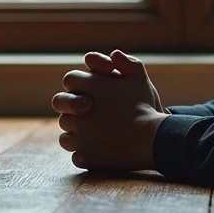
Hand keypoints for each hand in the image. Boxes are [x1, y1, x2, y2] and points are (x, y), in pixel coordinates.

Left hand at [54, 50, 168, 170]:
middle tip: (88, 113)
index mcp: (88, 87)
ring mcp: (79, 137)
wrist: (152, 138)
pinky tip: (100, 149)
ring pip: (66, 135)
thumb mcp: (139, 77)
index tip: (91, 92)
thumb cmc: (144, 105)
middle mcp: (77, 113)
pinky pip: (76, 156)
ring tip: (95, 133)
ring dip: (77, 133)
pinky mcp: (85, 157)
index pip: (70, 80)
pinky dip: (86, 153)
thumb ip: (126, 63)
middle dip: (71, 109)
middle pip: (61, 108)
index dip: (79, 85)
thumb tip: (113, 55)